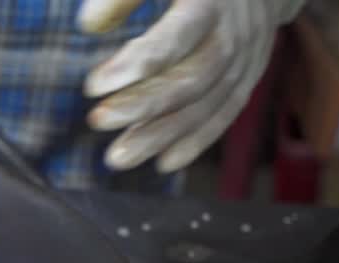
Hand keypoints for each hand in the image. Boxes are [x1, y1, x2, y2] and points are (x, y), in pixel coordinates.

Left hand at [79, 0, 304, 173]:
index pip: (176, 37)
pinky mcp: (250, 72)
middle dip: (143, 106)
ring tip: (118, 158)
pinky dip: (197, 140)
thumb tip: (88, 23)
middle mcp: (235, 30)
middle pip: (192, 78)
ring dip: (162, 135)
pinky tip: (163, 163)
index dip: (135, 64)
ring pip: (207, 103)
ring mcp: (247, 55)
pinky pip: (226, 112)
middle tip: (97, 122)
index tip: (92, 86)